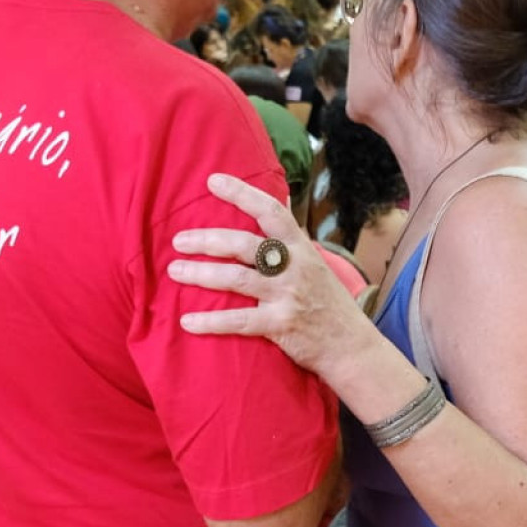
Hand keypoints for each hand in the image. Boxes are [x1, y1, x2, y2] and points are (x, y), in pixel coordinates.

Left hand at [170, 173, 368, 375]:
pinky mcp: (281, 325)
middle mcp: (294, 267)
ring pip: (237, 279)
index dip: (242, 193)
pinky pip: (240, 320)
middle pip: (245, 245)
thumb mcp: (315, 263)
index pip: (270, 211)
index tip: (213, 181)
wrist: (351, 345)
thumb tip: (277, 200)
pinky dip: (211, 321)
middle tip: (179, 240)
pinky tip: (187, 321)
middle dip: (208, 240)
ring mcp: (287, 295)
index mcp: (300, 248)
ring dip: (201, 274)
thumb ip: (290, 238)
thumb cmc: (328, 302)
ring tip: (175, 271)